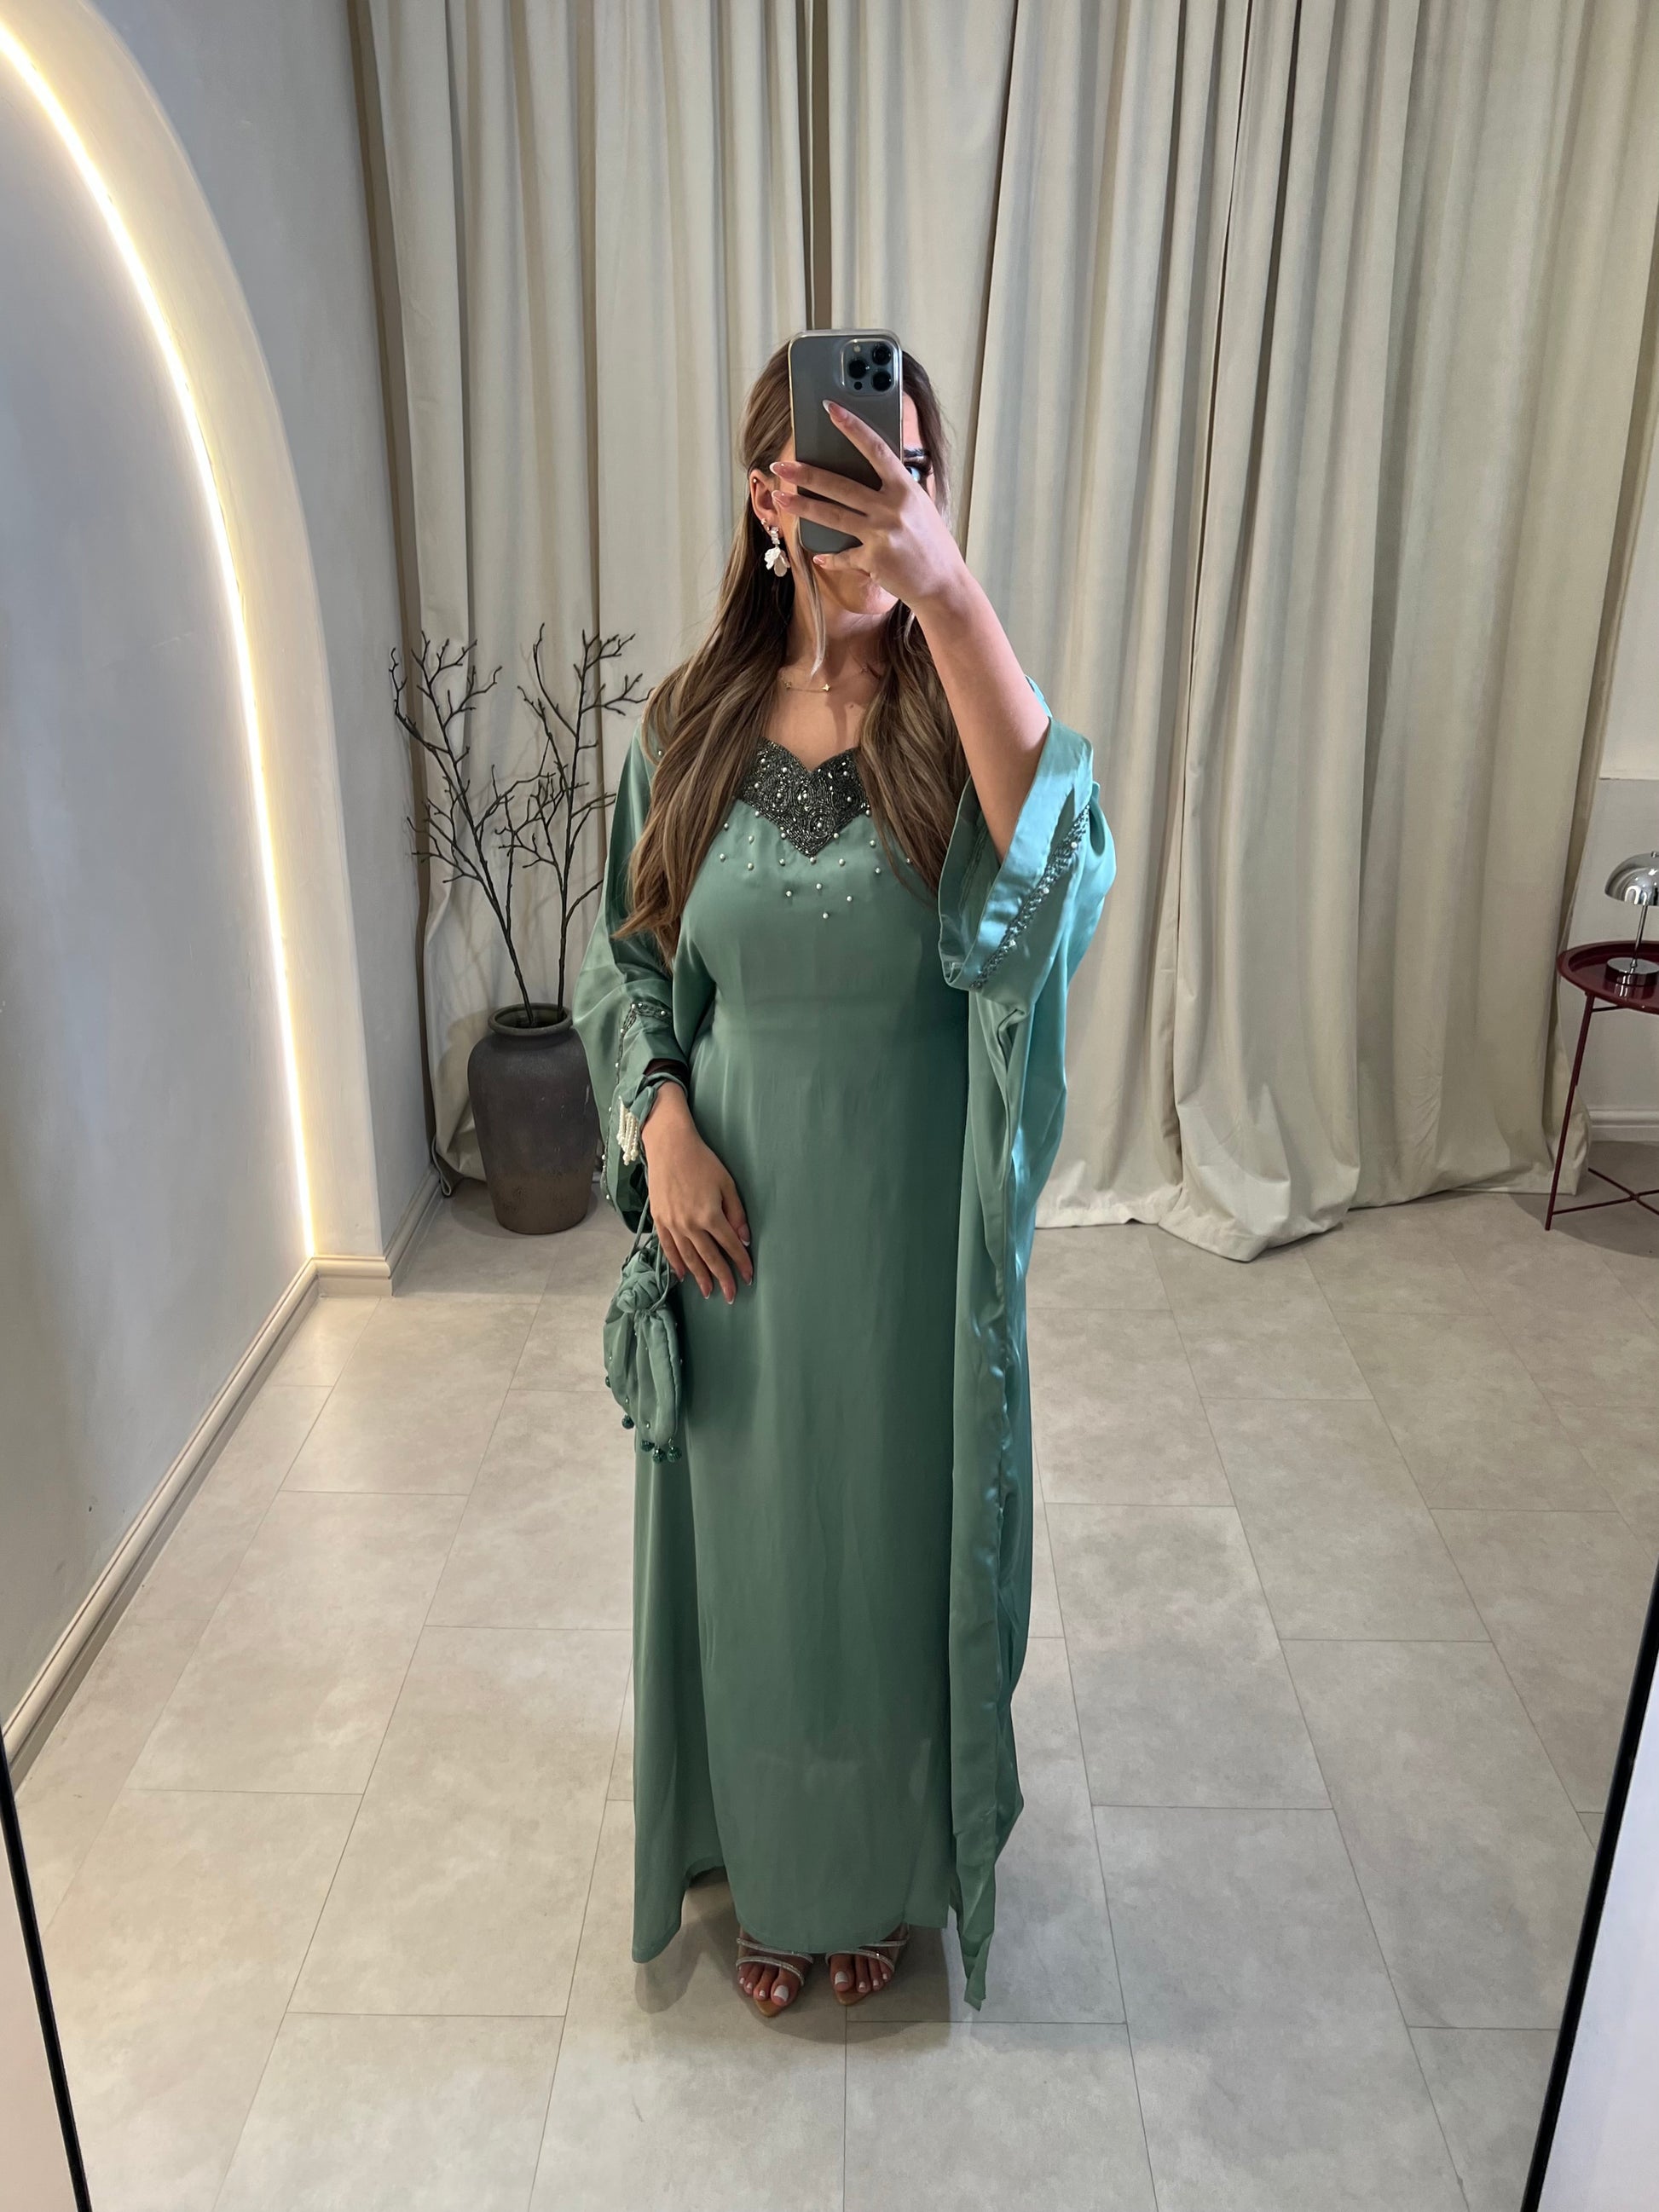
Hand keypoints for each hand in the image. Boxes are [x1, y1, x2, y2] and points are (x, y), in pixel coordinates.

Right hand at [639, 1086, 751, 1302]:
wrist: (669, 1146)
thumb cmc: (702, 1161)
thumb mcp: (727, 1184)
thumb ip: (737, 1214)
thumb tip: (744, 1239)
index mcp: (710, 1215)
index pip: (730, 1245)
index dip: (741, 1262)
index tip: (749, 1277)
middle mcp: (690, 1224)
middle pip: (709, 1257)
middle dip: (722, 1278)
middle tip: (730, 1296)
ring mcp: (672, 1224)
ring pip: (688, 1257)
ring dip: (700, 1276)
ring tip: (708, 1292)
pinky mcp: (659, 1219)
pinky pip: (668, 1247)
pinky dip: (675, 1263)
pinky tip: (682, 1276)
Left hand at [772, 401, 967, 610]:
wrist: (943, 583)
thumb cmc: (932, 543)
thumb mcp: (920, 506)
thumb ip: (896, 489)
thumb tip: (869, 472)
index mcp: (905, 489)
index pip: (876, 449)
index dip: (852, 427)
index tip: (831, 409)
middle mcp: (891, 509)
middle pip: (840, 486)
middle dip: (806, 473)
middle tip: (781, 465)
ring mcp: (880, 535)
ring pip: (832, 516)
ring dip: (802, 506)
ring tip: (780, 498)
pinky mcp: (873, 560)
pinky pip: (843, 556)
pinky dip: (830, 558)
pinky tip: (818, 556)